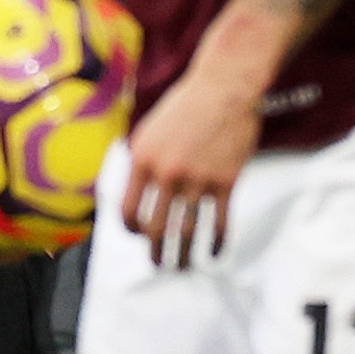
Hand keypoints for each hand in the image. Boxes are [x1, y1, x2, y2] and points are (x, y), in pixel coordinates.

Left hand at [120, 59, 258, 267]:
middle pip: (157, 229)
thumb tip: (133, 191)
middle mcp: (167, 175)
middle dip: (156, 253)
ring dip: (182, 256)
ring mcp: (198, 180)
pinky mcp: (226, 182)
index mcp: (142, 161)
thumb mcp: (148, 128)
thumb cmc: (185, 105)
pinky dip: (216, 243)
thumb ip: (139, 160)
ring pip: (186, 232)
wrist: (224, 87)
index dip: (131, 230)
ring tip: (182, 266)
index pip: (129, 210)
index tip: (138, 237)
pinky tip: (214, 253)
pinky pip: (219, 223)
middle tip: (159, 264)